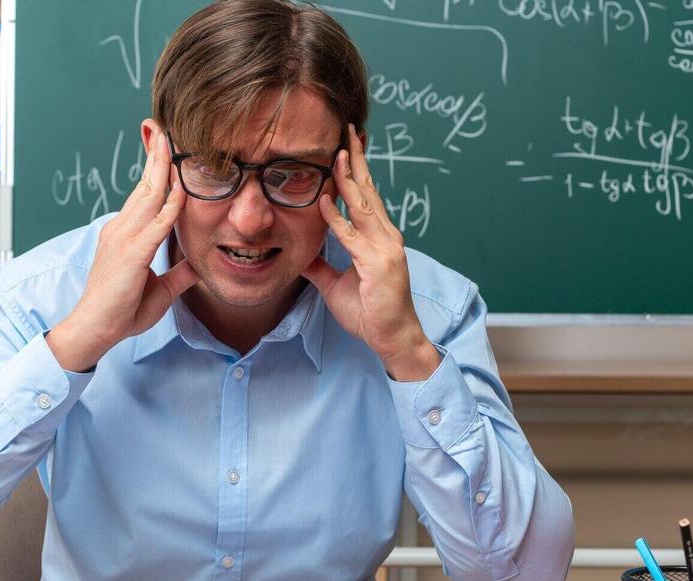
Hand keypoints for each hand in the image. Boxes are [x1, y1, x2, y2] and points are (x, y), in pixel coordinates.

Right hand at [47, 126, 198, 370]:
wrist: (96, 330)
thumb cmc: (121, 312)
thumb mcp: (160, 291)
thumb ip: (178, 275)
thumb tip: (198, 266)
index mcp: (124, 235)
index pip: (143, 194)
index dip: (155, 170)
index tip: (164, 147)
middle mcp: (121, 229)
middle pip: (144, 185)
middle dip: (156, 154)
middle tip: (163, 127)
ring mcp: (124, 239)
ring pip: (149, 195)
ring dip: (161, 166)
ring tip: (170, 139)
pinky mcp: (132, 254)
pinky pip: (157, 223)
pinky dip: (171, 203)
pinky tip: (182, 187)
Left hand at [303, 124, 440, 381]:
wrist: (393, 338)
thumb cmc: (371, 312)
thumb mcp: (335, 285)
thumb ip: (319, 267)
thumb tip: (298, 254)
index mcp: (378, 237)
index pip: (365, 196)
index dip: (354, 170)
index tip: (344, 146)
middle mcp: (385, 236)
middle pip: (368, 190)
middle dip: (356, 159)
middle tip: (348, 130)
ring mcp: (385, 248)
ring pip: (363, 205)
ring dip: (348, 178)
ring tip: (337, 152)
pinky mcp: (378, 264)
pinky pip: (352, 236)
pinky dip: (336, 218)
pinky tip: (323, 200)